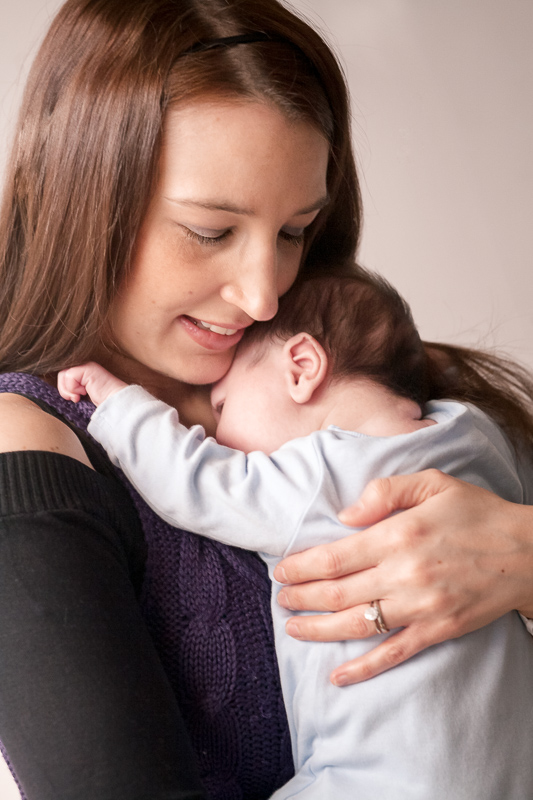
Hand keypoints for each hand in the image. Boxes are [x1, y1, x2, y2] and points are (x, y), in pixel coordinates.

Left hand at [57, 362, 127, 405]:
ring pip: (63, 375)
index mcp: (85, 371)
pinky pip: (69, 376)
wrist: (115, 402)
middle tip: (75, 398)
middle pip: (61, 374)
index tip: (75, 399)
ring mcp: (86, 366)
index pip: (65, 376)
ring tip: (78, 396)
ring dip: (68, 390)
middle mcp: (85, 366)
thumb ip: (74, 389)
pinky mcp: (86, 369)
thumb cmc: (103, 401)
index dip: (65, 388)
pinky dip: (73, 388)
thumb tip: (61, 391)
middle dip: (64, 389)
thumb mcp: (84, 394)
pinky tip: (84, 392)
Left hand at [273, 469, 532, 683]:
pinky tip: (338, 676)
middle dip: (301, 598)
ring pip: (356, 625)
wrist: (527, 553)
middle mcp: (404, 574)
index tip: (281, 570)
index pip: (334, 557)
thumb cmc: (477, 513)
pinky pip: (392, 653)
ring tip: (293, 628)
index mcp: (398, 535)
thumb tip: (345, 517)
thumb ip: (384, 491)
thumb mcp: (433, 483)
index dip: (301, 566)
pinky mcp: (437, 630)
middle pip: (337, 593)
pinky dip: (362, 668)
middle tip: (281, 599)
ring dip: (318, 630)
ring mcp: (421, 606)